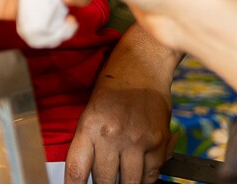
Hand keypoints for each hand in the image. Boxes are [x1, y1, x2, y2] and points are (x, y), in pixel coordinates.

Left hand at [64, 59, 172, 183]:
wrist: (142, 65)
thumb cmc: (112, 86)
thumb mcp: (90, 110)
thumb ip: (89, 142)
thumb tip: (87, 172)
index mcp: (89, 126)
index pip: (77, 169)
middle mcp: (112, 135)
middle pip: (104, 180)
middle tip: (103, 182)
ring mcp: (137, 141)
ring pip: (130, 183)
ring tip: (119, 179)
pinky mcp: (159, 143)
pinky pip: (151, 175)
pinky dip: (145, 179)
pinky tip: (138, 174)